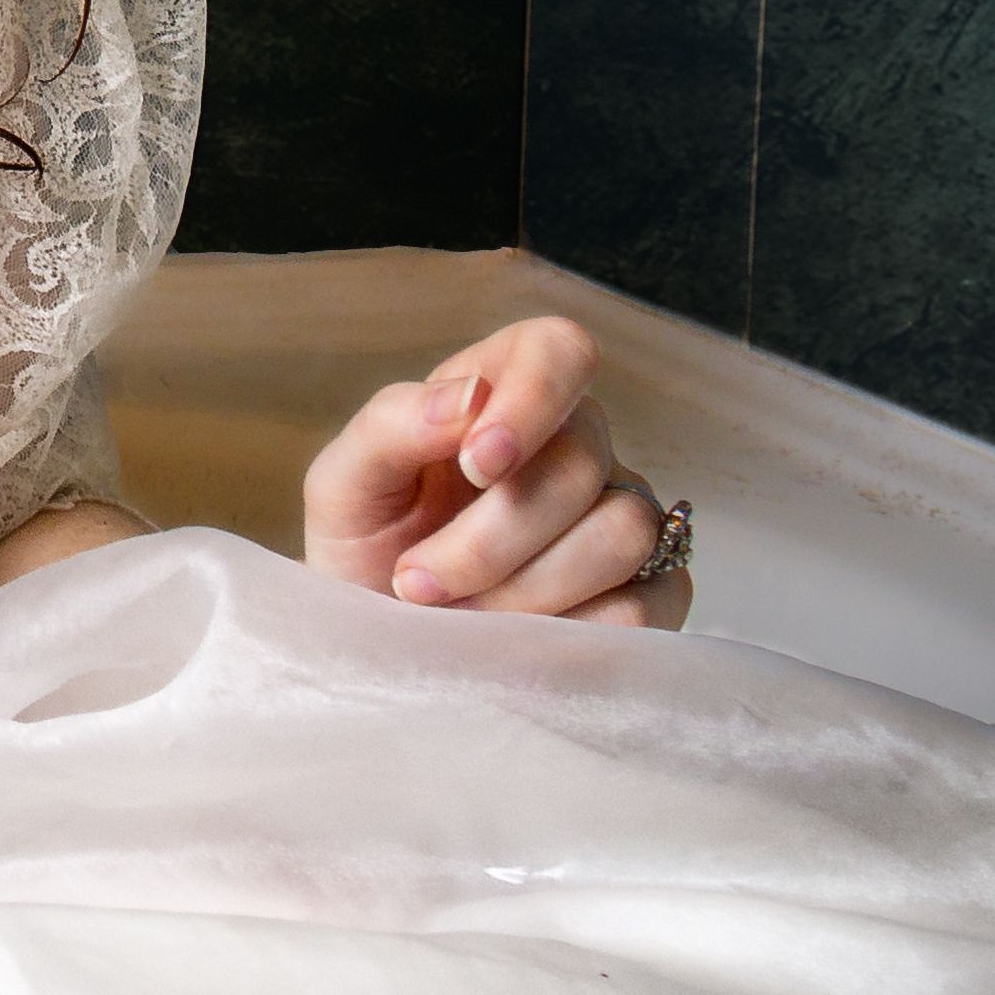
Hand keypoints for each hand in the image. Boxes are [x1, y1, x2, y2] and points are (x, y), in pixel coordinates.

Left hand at [301, 316, 692, 629]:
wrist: (378, 643)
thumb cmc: (362, 549)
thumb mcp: (344, 485)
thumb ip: (392, 425)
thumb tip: (469, 399)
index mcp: (502, 394)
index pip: (560, 351)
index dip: (531, 400)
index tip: (475, 464)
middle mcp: (576, 446)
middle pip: (580, 466)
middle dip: (488, 540)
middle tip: (416, 581)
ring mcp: (621, 517)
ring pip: (622, 535)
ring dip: (523, 590)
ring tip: (456, 615)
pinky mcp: (650, 593)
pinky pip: (644, 608)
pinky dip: (566, 633)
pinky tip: (510, 639)